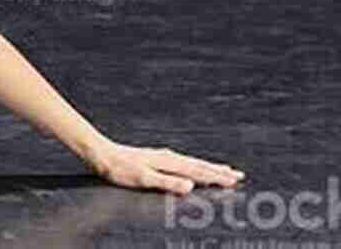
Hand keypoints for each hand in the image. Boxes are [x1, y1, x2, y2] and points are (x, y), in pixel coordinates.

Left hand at [83, 138, 244, 193]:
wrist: (102, 154)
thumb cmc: (120, 168)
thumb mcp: (143, 178)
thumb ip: (167, 182)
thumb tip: (190, 185)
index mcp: (169, 162)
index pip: (199, 171)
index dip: (217, 177)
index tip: (235, 180)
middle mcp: (169, 157)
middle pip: (200, 165)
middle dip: (219, 171)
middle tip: (238, 175)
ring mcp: (163, 156)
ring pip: (193, 162)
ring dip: (209, 167)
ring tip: (223, 169)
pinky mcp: (156, 158)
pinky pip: (183, 162)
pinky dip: (195, 165)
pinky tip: (193, 166)